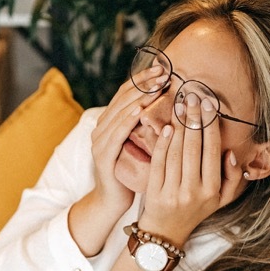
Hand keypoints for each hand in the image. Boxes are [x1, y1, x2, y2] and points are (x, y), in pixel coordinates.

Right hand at [88, 67, 165, 212]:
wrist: (113, 201)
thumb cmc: (132, 173)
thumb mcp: (140, 144)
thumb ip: (147, 125)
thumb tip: (171, 104)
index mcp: (110, 122)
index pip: (126, 93)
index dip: (143, 79)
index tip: (164, 69)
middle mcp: (101, 128)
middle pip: (123, 98)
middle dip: (144, 84)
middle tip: (163, 73)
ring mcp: (99, 142)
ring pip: (120, 113)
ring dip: (139, 98)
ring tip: (156, 87)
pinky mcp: (102, 156)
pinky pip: (116, 135)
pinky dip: (127, 121)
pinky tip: (140, 112)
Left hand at [140, 93, 242, 244]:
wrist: (166, 232)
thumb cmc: (196, 210)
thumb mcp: (221, 200)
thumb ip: (232, 177)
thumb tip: (230, 152)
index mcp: (212, 190)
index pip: (212, 150)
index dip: (210, 125)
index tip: (209, 104)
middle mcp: (193, 191)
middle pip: (193, 147)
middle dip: (193, 118)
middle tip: (192, 96)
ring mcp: (173, 192)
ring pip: (175, 152)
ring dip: (178, 125)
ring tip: (180, 106)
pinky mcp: (154, 192)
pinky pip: (159, 162)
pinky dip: (162, 143)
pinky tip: (166, 127)